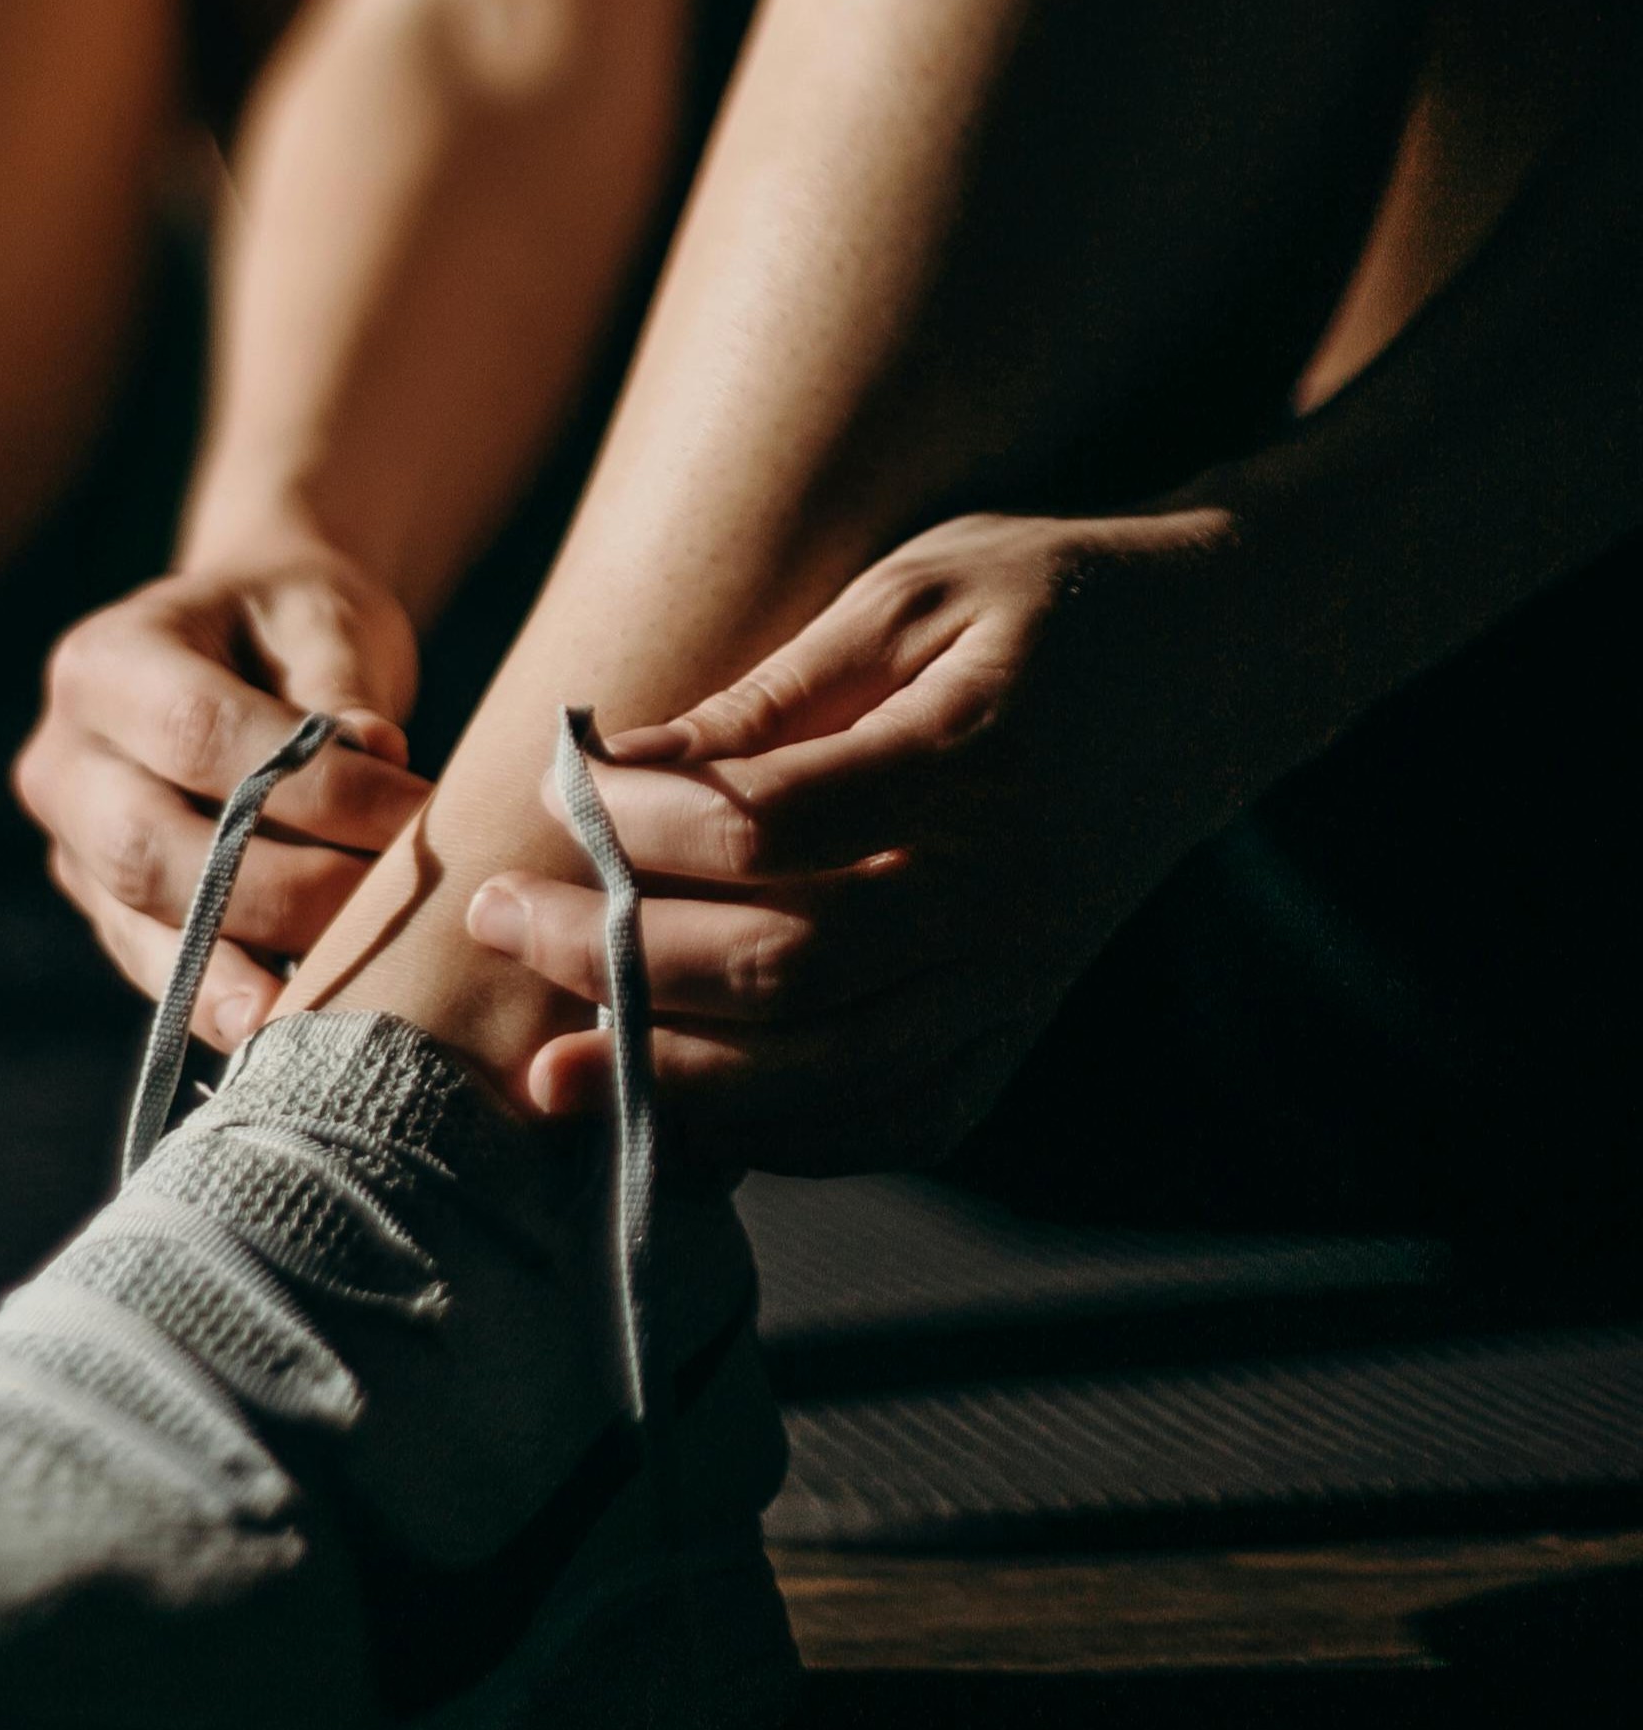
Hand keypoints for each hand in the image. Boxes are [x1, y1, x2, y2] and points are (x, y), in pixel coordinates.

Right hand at [16, 543, 432, 1043]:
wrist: (242, 640)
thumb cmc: (288, 621)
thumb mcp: (322, 620)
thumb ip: (340, 690)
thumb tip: (376, 756)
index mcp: (103, 663)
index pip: (199, 736)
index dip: (311, 788)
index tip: (417, 813)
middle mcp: (63, 759)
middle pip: (150, 848)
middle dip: (280, 890)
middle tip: (390, 905)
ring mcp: (71, 844)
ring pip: (146, 924)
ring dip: (253, 964)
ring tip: (347, 992)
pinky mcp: (103, 907)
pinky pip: (157, 968)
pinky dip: (228, 998)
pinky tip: (296, 1022)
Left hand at [466, 507, 1253, 1172]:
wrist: (1233, 657)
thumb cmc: (1050, 600)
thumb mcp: (910, 591)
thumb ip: (769, 692)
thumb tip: (614, 762)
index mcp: (973, 762)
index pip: (769, 827)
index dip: (639, 826)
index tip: (553, 790)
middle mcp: (1003, 892)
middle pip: (787, 970)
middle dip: (616, 960)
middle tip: (496, 922)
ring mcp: (1022, 973)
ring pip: (840, 1075)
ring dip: (682, 1082)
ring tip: (552, 1071)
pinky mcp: (1026, 1018)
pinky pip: (908, 1116)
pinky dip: (794, 1139)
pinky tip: (692, 1119)